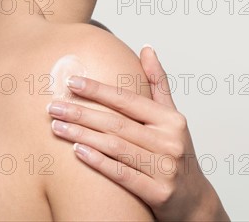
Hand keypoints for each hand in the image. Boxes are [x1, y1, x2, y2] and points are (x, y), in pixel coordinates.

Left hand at [46, 45, 229, 221]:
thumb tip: (146, 48)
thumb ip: (157, 83)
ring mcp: (164, 168)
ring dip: (82, 134)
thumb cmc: (176, 152)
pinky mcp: (158, 194)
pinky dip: (98, 161)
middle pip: (116, 123)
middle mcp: (169, 141)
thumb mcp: (171, 117)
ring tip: (57, 126)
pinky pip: (122, 174)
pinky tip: (77, 150)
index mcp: (170, 119)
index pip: (128, 100)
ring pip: (115, 146)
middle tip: (54, 106)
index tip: (72, 82)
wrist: (194, 200)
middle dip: (81, 113)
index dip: (98, 90)